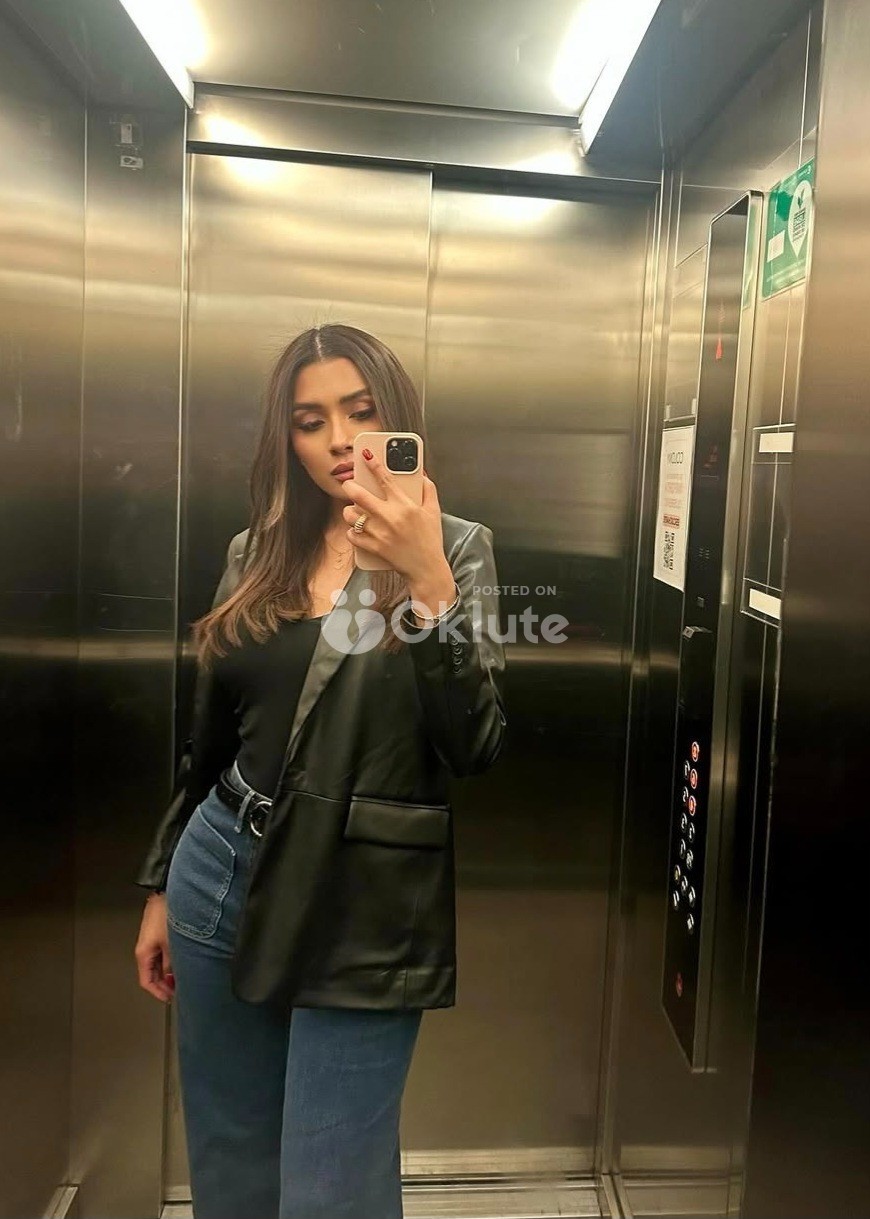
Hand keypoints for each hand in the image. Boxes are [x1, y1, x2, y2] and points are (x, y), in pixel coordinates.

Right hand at [135, 894, 174, 1002]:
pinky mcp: (159, 932)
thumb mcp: (172, 944)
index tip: (170, 997)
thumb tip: (175, 979)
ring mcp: (152, 940)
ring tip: (185, 975)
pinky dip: (172, 960)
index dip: (159, 992)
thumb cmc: (167, 914)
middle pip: (153, 974)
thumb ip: (173, 964)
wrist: (168, 891)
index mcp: (143, 953)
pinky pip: (163, 952)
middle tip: (181, 989)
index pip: (146, 982)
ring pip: (159, 963)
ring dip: (170, 971)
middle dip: (166, 983)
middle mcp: (145, 948)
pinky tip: (183, 960)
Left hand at [342, 450, 454, 606]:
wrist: (426, 568)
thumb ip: (428, 490)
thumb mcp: (433, 511)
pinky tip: (358, 530)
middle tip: (349, 485)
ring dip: (350, 511)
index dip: (373, 464)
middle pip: (359, 495)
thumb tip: (421, 474)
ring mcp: (379, 533)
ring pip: (351, 516)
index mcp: (405, 505)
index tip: (365, 454)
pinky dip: (352, 532)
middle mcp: (390, 517)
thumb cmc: (430, 540)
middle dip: (349, 486)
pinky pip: (352, 535)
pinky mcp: (373, 548)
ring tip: (355, 511)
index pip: (385, 478)